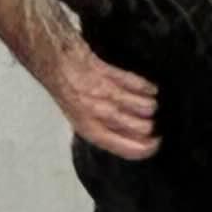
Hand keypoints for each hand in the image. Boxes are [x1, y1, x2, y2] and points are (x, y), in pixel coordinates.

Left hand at [40, 32, 160, 161]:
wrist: (55, 63)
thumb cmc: (69, 92)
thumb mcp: (82, 119)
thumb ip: (105, 130)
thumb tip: (130, 138)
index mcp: (90, 130)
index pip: (127, 148)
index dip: (146, 149)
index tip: (156, 143)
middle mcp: (99, 114)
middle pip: (143, 128)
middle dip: (151, 125)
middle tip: (151, 121)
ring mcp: (105, 93)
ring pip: (146, 106)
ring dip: (150, 105)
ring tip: (147, 103)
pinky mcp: (109, 73)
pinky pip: (139, 84)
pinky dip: (148, 88)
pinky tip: (149, 89)